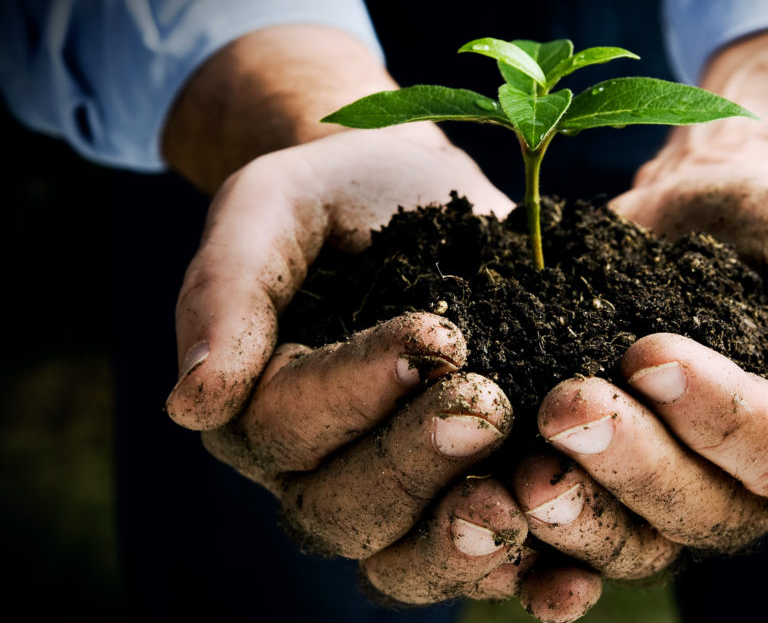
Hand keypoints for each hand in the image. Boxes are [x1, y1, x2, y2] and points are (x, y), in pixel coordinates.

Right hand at [165, 125, 559, 601]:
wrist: (414, 193)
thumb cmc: (334, 196)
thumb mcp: (269, 209)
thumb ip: (226, 292)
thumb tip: (192, 403)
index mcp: (257, 407)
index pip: (289, 427)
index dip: (357, 394)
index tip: (436, 336)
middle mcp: (318, 468)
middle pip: (345, 510)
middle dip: (415, 465)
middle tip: (485, 408)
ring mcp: (397, 492)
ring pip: (406, 558)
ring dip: (464, 543)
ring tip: (521, 500)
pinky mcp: (469, 492)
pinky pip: (487, 560)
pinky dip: (529, 577)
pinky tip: (571, 574)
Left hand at [508, 161, 767, 578]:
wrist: (697, 215)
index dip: (712, 411)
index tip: (649, 352)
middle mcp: (744, 488)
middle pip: (694, 508)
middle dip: (629, 462)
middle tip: (566, 405)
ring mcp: (669, 493)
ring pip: (631, 539)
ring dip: (576, 515)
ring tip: (521, 474)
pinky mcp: (603, 484)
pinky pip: (570, 537)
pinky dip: (532, 546)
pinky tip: (487, 517)